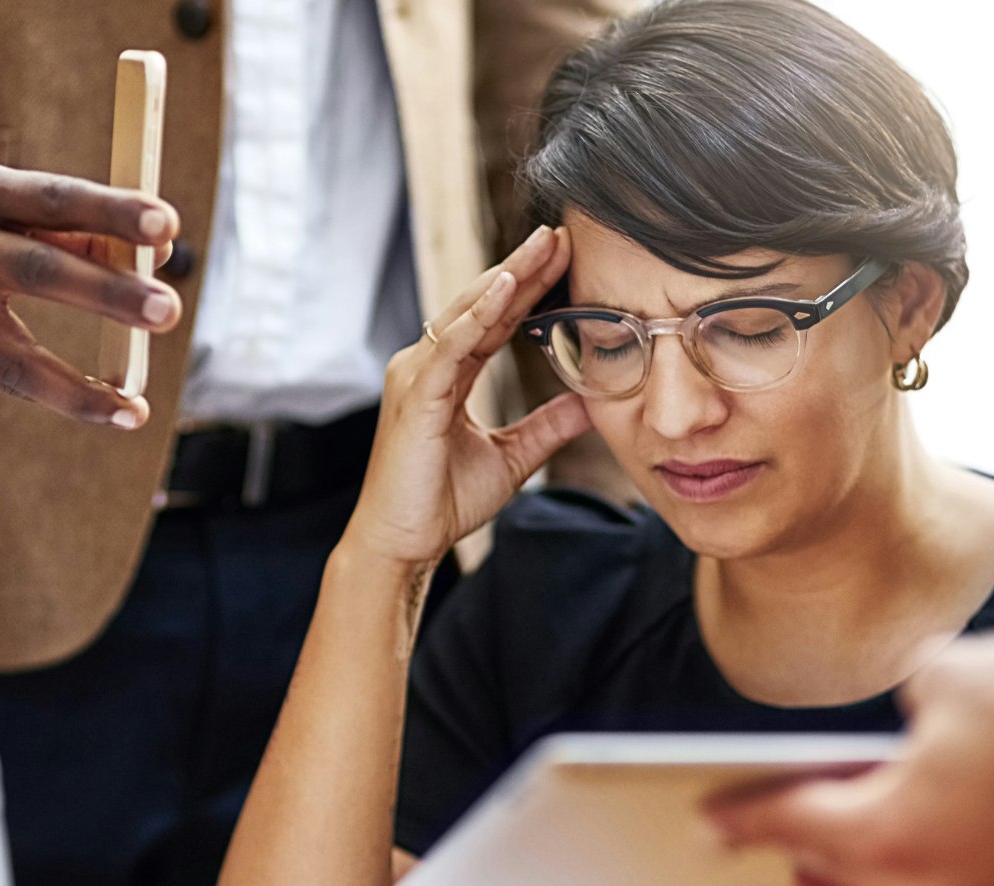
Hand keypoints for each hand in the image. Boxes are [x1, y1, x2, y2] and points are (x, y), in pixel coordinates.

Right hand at [0, 140, 182, 425]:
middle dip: (106, 294)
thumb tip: (140, 260)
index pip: (50, 198)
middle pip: (38, 272)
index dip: (109, 210)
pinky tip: (110, 410)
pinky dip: (57, 397)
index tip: (167, 223)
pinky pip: (2, 379)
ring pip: (14, 357)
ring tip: (134, 408)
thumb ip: (57, 226)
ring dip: (79, 389)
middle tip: (167, 308)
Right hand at [342, 226, 590, 567]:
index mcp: (448, 376)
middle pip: (482, 304)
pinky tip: (507, 286)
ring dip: (507, 277)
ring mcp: (417, 375)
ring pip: (467, 314)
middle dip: (522, 267)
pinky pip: (452, 345)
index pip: (495, 319)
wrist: (404, 544)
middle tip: (559, 233)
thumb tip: (589, 403)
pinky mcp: (415, 394)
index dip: (528, 286)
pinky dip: (479, 314)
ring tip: (542, 244)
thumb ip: (547, 426)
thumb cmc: (441, 502)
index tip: (563, 255)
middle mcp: (428, 365)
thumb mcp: (512, 457)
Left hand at [702, 635, 993, 885]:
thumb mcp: (954, 673)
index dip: (741, 814)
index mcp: (883, 833)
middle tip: (765, 834)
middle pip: (838, 877)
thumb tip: (917, 705)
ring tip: (822, 878)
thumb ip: (913, 695)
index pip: (788, 822)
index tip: (708, 817)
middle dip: (797, 852)